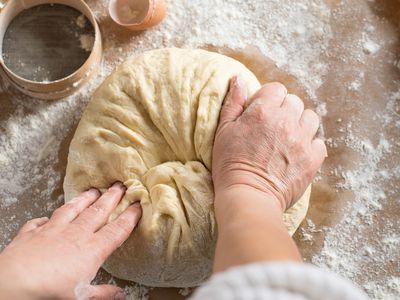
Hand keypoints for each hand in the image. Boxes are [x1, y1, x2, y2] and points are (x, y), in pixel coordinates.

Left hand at [0, 182, 141, 299]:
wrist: (14, 283)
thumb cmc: (49, 292)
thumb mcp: (82, 298)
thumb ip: (103, 293)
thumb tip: (120, 294)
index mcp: (92, 250)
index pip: (117, 229)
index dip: (130, 216)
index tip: (138, 205)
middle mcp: (76, 234)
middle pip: (99, 211)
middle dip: (112, 197)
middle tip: (120, 186)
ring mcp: (54, 230)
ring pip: (74, 209)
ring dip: (85, 199)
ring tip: (94, 190)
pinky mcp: (33, 232)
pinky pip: (40, 221)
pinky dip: (45, 218)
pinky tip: (47, 217)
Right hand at [212, 76, 326, 210]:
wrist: (248, 197)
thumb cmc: (230, 165)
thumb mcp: (223, 130)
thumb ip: (233, 102)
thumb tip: (239, 79)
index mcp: (263, 111)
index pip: (276, 89)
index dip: (269, 99)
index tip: (263, 112)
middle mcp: (286, 121)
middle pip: (294, 101)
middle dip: (284, 110)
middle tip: (273, 128)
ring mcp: (302, 140)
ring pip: (311, 118)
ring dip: (300, 124)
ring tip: (288, 138)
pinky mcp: (313, 159)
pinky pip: (319, 142)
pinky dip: (310, 145)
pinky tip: (297, 153)